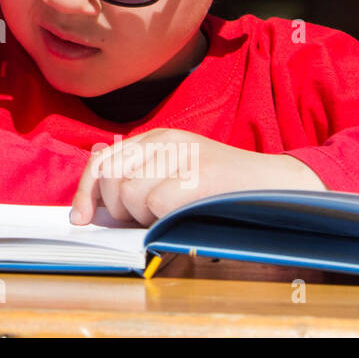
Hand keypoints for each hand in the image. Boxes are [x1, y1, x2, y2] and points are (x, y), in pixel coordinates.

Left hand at [68, 128, 325, 226]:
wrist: (277, 185)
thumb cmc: (224, 188)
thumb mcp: (178, 171)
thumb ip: (140, 177)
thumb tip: (95, 205)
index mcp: (158, 138)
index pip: (103, 160)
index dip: (86, 191)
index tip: (81, 218)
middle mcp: (166, 141)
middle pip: (111, 178)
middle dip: (117, 208)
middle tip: (142, 218)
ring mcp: (182, 157)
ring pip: (128, 194)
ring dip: (141, 217)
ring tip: (167, 216)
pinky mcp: (196, 178)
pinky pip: (155, 205)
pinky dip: (161, 219)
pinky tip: (181, 217)